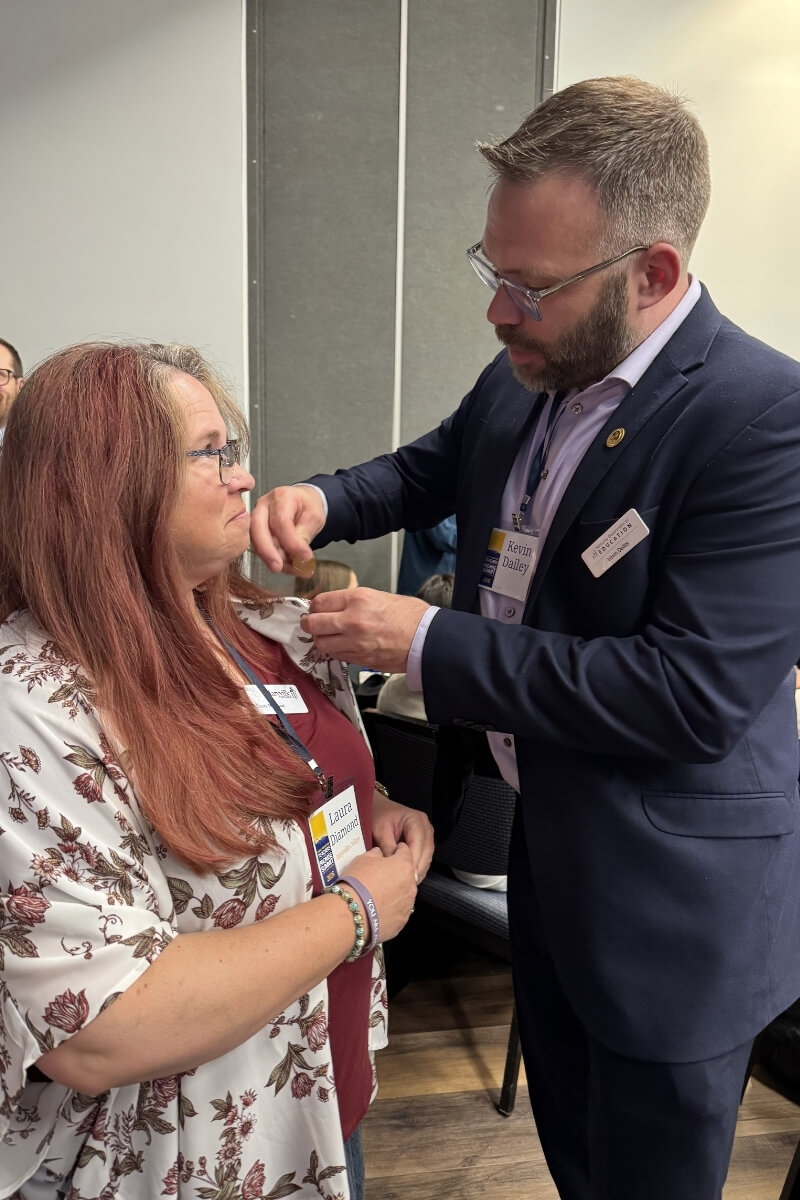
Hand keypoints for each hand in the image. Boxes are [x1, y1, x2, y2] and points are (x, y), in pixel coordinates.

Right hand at [249, 485, 325, 574]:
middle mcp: (263, 506)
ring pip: (255, 541)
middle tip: (278, 567)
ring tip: (292, 568)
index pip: (281, 521)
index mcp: (281, 497)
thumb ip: (305, 535)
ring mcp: (256, 518)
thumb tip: (298, 556)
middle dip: (267, 551)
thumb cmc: (307, 506)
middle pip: (257, 529)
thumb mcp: (314, 517)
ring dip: (272, 559)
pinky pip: (259, 547)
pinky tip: (286, 565)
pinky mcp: (255, 531)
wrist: (302, 502)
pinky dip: (272, 559)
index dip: (291, 543)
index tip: (305, 556)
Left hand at [301, 588, 428, 671]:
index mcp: (357, 599)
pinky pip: (336, 656)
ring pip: (321, 644)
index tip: (316, 610)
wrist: (427, 638)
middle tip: (312, 624)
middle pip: (313, 624)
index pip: (319, 602)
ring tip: (329, 637)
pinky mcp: (359, 659)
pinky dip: (335, 652)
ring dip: (322, 640)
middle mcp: (351, 620)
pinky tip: (343, 646)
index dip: (315, 607)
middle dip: (309, 624)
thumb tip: (335, 607)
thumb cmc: (409, 615)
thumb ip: (354, 601)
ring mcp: (354, 642)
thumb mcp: (379, 596)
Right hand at [345, 843, 417, 940]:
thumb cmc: (356, 884)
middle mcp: (410, 886)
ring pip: (404, 894)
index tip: (392, 852)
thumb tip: (379, 854)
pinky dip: (391, 909)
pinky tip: (377, 909)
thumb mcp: (363, 859)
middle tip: (380, 876)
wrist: (350, 913)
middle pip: (407, 875)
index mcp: (404, 866)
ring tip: (377, 895)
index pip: (406, 851)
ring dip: (395, 892)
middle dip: (396, 874)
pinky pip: (398, 912)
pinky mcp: (401, 922)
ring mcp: (407, 906)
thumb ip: (376, 853)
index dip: (397, 850)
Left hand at [372, 790, 433, 881]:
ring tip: (407, 883)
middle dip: (417, 868)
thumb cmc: (379, 815)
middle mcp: (425, 827)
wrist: (379, 810)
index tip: (407, 874)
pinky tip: (408, 877)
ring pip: (427, 858)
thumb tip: (393, 864)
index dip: (413, 860)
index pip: (418, 843)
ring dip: (418, 870)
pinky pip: (424, 859)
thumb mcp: (380, 829)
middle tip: (407, 883)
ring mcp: (426, 835)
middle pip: (426, 852)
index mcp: (416, 820)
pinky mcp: (423, 844)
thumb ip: (388, 846)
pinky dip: (417, 868)